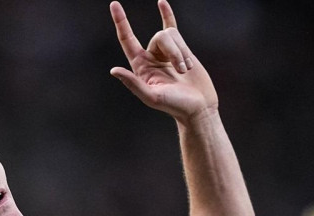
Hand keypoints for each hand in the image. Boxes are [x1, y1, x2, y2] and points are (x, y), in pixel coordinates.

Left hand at [109, 1, 217, 120]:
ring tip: (186, 70)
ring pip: (172, 35)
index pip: (127, 39)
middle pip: (159, 37)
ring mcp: (166, 52)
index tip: (114, 4)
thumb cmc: (175, 106)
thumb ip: (133, 84)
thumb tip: (114, 70)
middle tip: (181, 71)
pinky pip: (172, 27)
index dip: (121, 22)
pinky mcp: (181, 49)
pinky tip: (161, 3)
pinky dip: (167, 14)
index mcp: (141, 67)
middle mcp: (151, 57)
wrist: (198, 107)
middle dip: (174, 51)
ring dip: (182, 53)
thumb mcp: (152, 97)